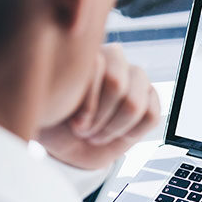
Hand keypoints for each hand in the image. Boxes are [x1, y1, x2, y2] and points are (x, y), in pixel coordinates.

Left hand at [38, 44, 160, 169]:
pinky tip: (118, 133)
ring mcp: (137, 79)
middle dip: (99, 118)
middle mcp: (116, 60)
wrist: (72, 148)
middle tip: (85, 131)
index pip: (96, 68)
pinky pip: (151, 116)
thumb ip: (67, 82)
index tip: (73, 124)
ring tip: (98, 134)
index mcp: (88, 53)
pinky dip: (132, 132)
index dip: (86, 105)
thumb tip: (93, 65)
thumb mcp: (50, 104)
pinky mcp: (151, 99)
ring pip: (134, 104)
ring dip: (113, 128)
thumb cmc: (57, 123)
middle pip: (116, 86)